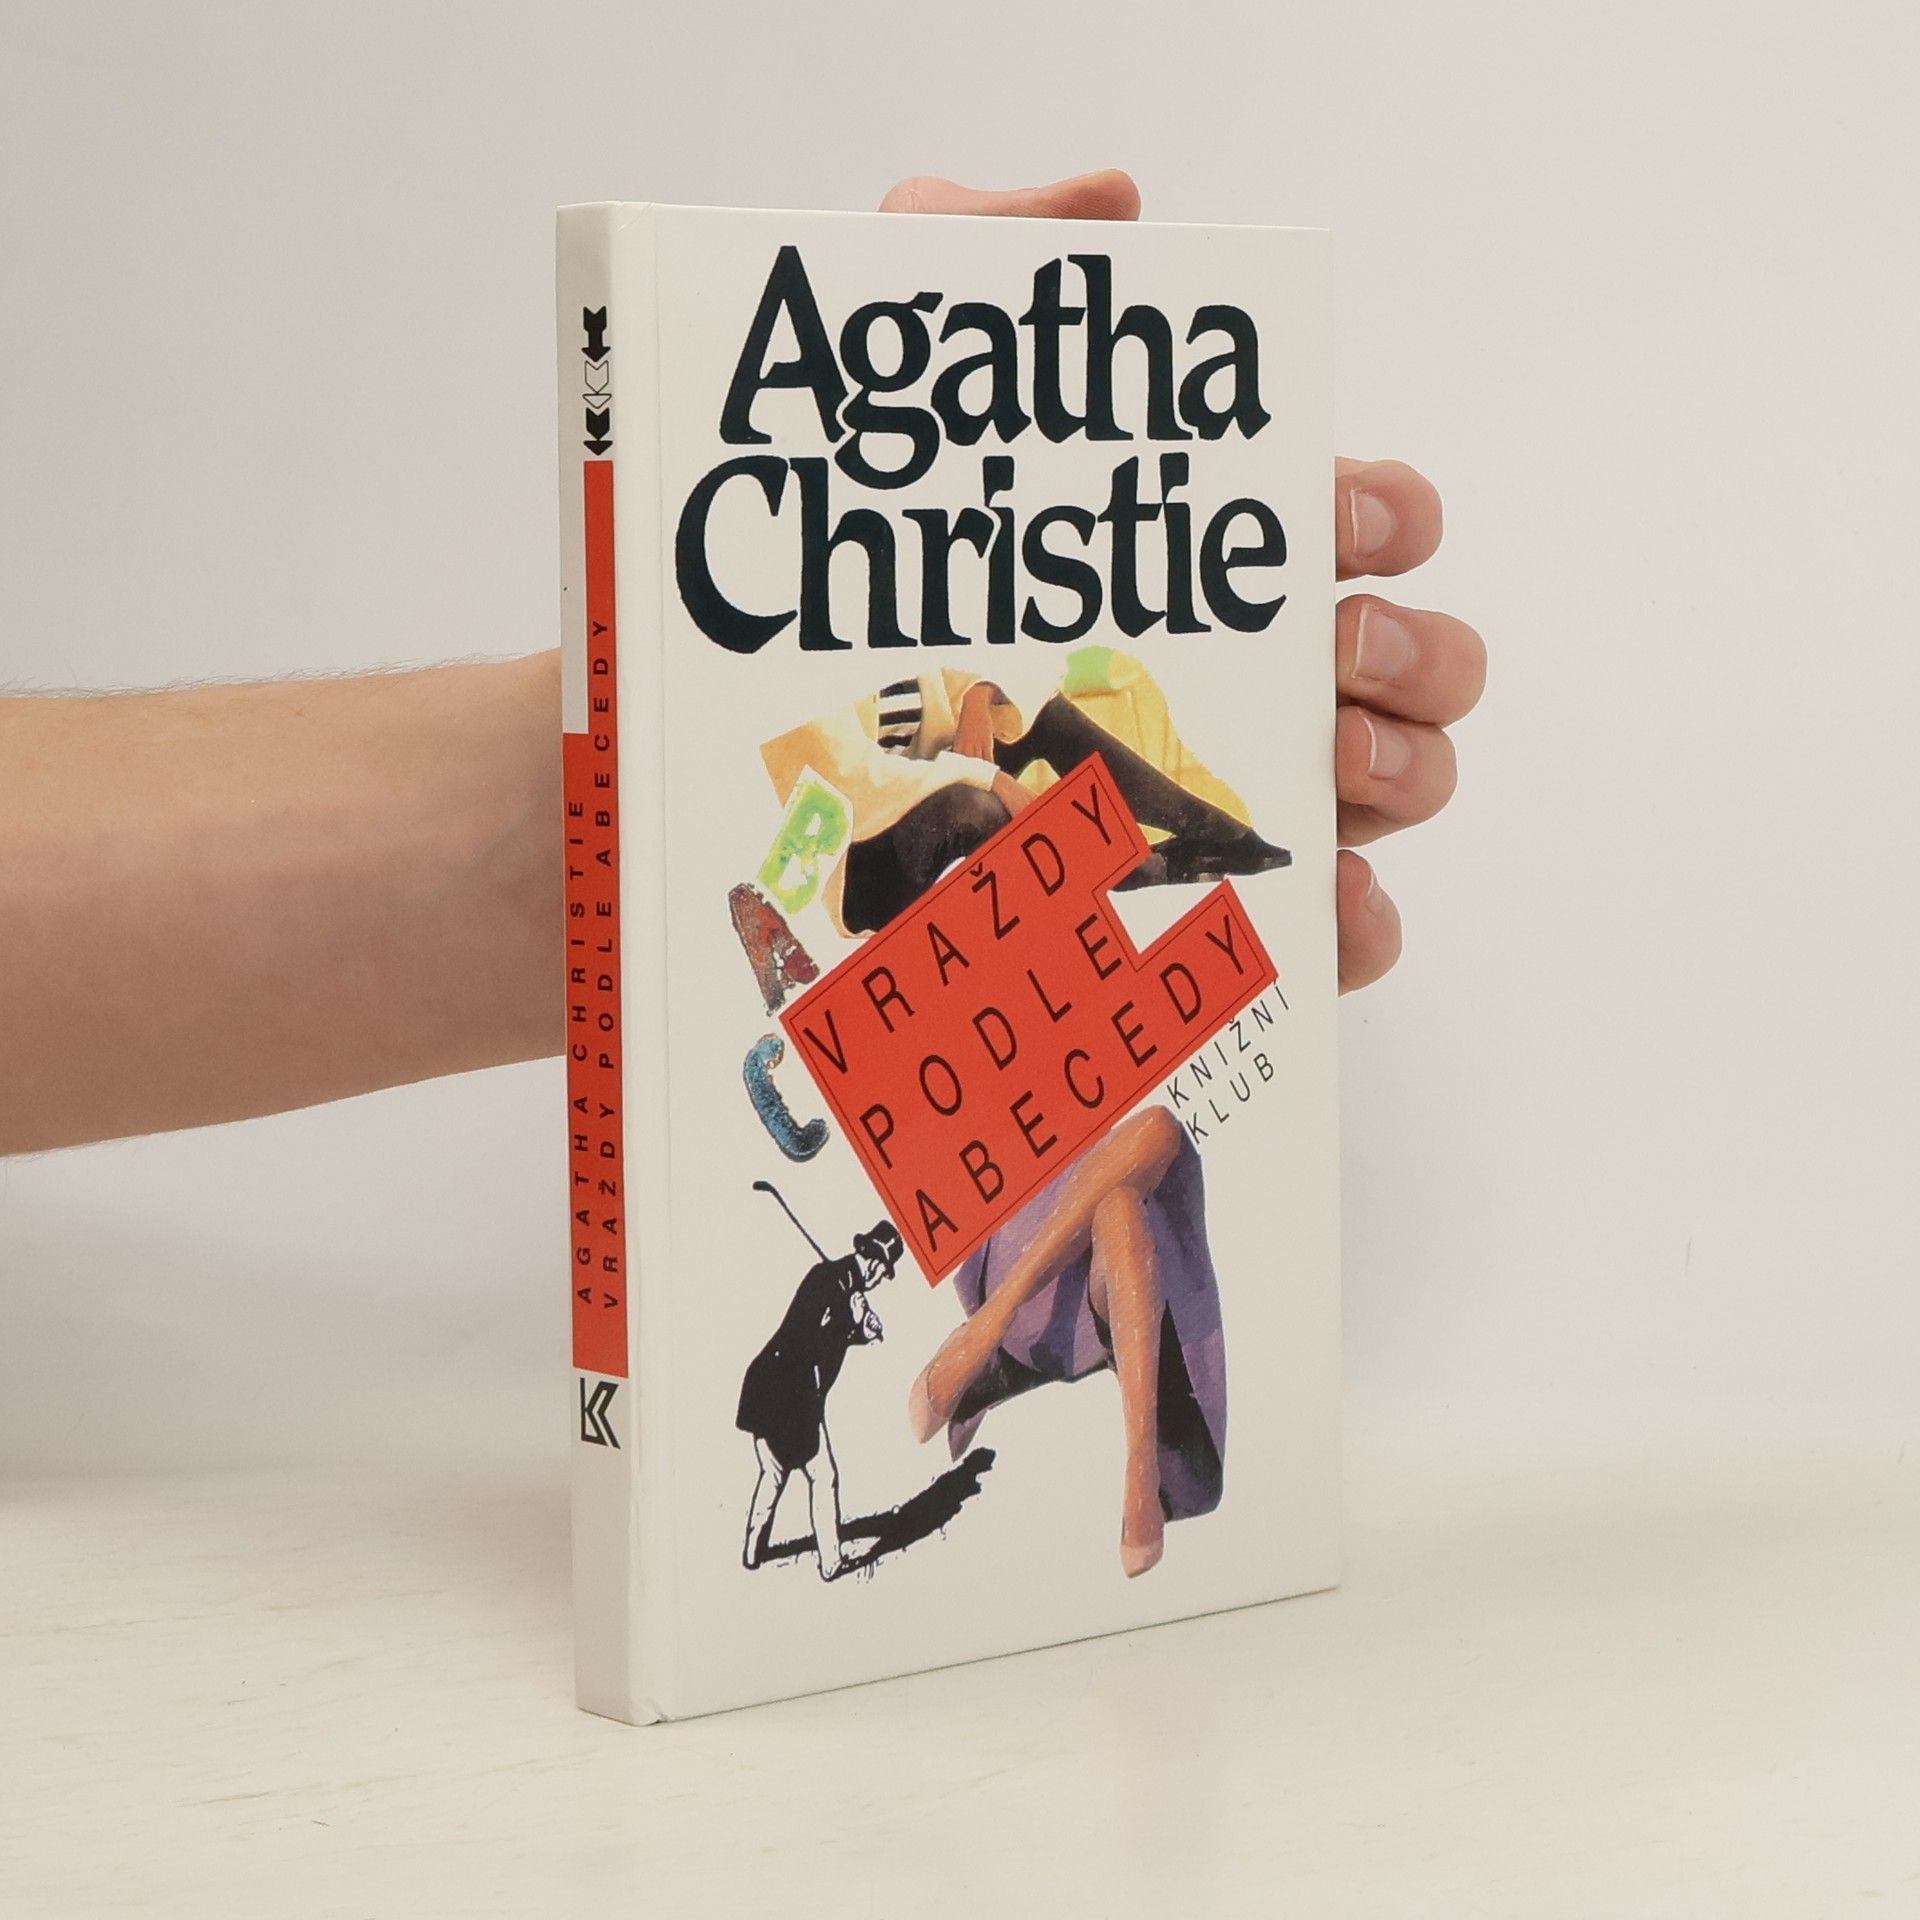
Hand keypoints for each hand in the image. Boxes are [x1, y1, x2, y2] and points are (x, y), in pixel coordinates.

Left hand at [879, 170, 1485, 994]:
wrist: (724, 769)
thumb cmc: (816, 579)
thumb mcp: (884, 389)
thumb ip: (981, 252)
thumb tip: (1117, 208)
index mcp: (1198, 559)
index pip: (1354, 522)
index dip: (1384, 515)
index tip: (1338, 522)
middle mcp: (1235, 675)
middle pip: (1413, 660)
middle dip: (1413, 648)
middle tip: (1336, 649)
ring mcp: (1224, 801)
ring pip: (1398, 786)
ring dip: (1402, 769)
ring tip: (1327, 764)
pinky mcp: (1191, 916)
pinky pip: (1327, 933)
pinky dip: (1356, 921)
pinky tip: (1318, 900)